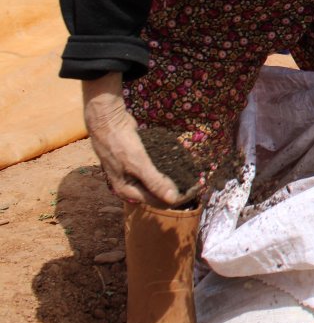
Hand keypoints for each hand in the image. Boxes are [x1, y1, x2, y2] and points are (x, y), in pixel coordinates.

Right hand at [83, 73, 188, 207]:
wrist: (107, 121)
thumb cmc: (120, 143)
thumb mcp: (138, 164)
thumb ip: (154, 182)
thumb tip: (173, 200)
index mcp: (128, 191)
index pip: (159, 201)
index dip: (179, 197)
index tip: (197, 187)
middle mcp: (130, 186)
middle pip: (158, 194)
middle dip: (178, 189)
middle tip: (197, 181)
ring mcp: (133, 174)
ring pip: (157, 181)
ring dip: (173, 180)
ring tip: (191, 175)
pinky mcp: (137, 162)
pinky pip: (155, 170)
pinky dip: (166, 169)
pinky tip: (178, 165)